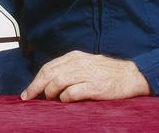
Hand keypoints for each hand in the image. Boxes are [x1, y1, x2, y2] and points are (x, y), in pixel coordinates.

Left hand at [21, 50, 150, 101]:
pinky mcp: (94, 86)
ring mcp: (86, 74)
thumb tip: (49, 81)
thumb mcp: (86, 63)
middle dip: (36, 87)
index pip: (48, 67)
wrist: (131, 76)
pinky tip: (65, 101)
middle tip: (28, 97)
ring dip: (50, 92)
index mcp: (75, 57)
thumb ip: (70, 69)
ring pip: (57, 81)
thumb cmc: (108, 72)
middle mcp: (78, 63)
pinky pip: (72, 92)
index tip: (27, 92)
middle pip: (49, 74)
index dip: (35, 80)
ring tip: (50, 99)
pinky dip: (65, 98)